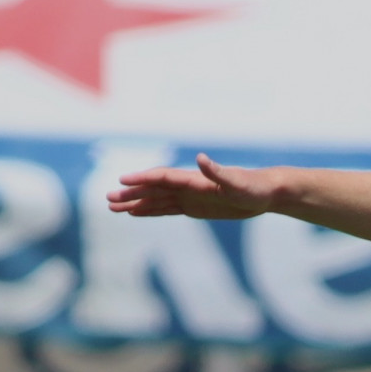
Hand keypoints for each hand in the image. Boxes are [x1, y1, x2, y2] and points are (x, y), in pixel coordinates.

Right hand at [108, 155, 281, 221]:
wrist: (263, 193)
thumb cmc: (252, 187)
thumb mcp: (237, 183)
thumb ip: (218, 172)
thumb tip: (200, 158)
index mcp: (193, 179)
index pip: (162, 177)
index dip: (142, 179)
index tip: (122, 180)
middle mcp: (187, 186)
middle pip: (152, 189)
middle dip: (130, 193)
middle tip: (107, 198)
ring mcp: (188, 196)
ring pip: (155, 200)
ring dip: (134, 203)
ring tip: (112, 206)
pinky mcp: (193, 207)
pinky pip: (165, 209)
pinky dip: (149, 211)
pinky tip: (135, 213)